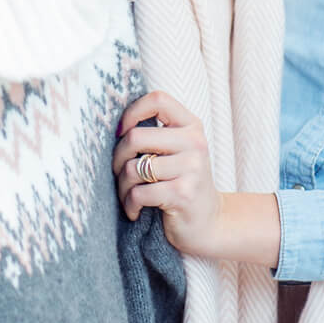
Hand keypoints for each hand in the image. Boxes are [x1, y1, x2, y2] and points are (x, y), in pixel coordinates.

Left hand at [113, 90, 222, 254]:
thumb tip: (115, 126)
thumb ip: (155, 134)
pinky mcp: (183, 194)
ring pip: (133, 168)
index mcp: (191, 126)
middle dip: (117, 158)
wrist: (208, 222)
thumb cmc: (181, 183)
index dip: (132, 112)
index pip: (158, 99)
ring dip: (122, 186)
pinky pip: (138, 193)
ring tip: (128, 194)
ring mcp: (191, 168)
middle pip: (136, 137)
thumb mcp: (176, 152)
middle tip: (119, 173)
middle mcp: (195, 143)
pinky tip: (135, 211)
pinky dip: (129, 204)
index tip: (121, 132)